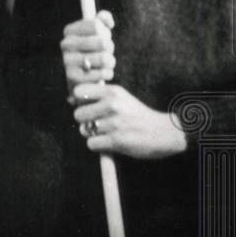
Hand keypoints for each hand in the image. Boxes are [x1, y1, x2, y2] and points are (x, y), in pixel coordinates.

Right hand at [60, 10, 115, 95]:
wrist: (83, 77)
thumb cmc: (93, 50)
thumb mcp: (97, 32)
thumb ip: (103, 19)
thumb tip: (108, 21)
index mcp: (70, 30)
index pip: (96, 25)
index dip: (105, 32)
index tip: (102, 37)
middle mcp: (65, 44)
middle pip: (102, 42)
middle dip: (110, 47)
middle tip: (107, 52)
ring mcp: (68, 61)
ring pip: (103, 58)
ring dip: (110, 61)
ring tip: (107, 63)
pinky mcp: (74, 78)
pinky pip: (101, 73)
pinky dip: (107, 73)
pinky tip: (105, 72)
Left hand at [71, 83, 187, 158]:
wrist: (164, 132)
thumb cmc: (139, 116)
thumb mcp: (123, 99)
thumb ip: (100, 97)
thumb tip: (71, 98)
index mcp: (113, 91)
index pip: (79, 90)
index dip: (79, 100)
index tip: (87, 106)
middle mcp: (113, 104)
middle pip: (78, 113)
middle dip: (85, 121)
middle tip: (98, 124)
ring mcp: (115, 122)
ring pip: (84, 130)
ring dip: (93, 134)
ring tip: (107, 133)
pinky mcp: (117, 140)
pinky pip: (91, 144)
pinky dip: (98, 146)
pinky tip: (109, 142)